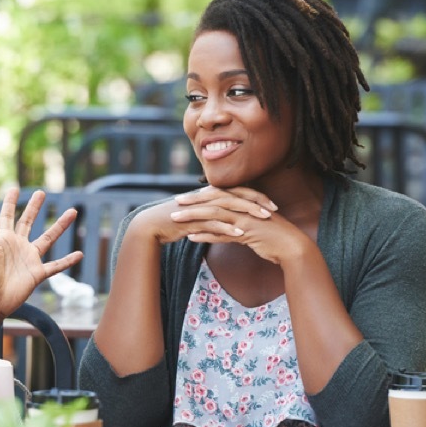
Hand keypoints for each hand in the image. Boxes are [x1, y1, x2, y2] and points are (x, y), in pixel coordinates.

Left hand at [0, 188, 83, 321]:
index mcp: (3, 239)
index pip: (7, 216)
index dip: (10, 202)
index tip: (15, 189)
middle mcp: (18, 246)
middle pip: (28, 222)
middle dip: (34, 207)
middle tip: (41, 193)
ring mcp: (29, 259)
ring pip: (49, 238)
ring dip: (60, 226)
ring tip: (72, 212)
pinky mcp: (38, 273)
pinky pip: (56, 266)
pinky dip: (68, 261)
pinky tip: (79, 254)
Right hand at [130, 185, 276, 245]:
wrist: (152, 225)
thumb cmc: (176, 221)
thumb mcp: (199, 215)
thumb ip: (215, 214)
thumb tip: (231, 219)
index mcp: (210, 194)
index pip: (238, 192)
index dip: (256, 197)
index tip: (272, 205)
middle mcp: (207, 198)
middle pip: (236, 196)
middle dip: (256, 202)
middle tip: (274, 210)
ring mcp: (200, 208)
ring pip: (228, 208)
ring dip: (246, 213)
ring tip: (263, 220)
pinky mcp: (192, 220)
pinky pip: (213, 223)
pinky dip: (228, 228)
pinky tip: (241, 234)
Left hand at [163, 186, 306, 264]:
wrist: (294, 248)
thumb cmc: (276, 238)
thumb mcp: (257, 226)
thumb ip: (241, 223)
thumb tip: (225, 226)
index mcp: (248, 202)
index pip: (222, 194)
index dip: (203, 194)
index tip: (188, 196)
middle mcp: (245, 207)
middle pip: (215, 200)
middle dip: (194, 201)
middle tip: (176, 201)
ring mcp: (246, 219)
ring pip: (214, 214)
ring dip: (193, 216)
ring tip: (176, 218)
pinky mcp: (247, 233)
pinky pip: (222, 233)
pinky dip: (205, 235)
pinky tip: (191, 237)